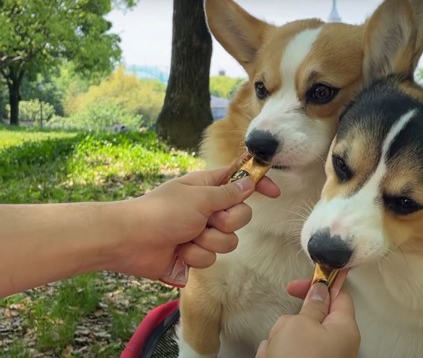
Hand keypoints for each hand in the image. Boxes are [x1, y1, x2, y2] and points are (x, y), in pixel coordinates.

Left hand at [109, 166, 279, 278]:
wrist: (129, 241)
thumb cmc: (160, 212)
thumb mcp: (199, 197)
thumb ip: (229, 193)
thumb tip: (249, 182)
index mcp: (207, 188)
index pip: (240, 181)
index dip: (258, 184)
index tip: (274, 193)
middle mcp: (207, 209)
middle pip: (241, 217)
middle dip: (228, 222)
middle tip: (209, 220)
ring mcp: (201, 232)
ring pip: (228, 241)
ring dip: (208, 241)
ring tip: (187, 238)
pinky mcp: (195, 254)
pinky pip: (211, 258)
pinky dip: (195, 256)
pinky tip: (179, 252)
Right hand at [256, 270, 359, 357]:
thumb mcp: (301, 324)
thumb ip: (310, 304)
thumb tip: (319, 291)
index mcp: (344, 329)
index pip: (339, 296)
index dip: (320, 284)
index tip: (301, 282)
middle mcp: (337, 346)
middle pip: (311, 319)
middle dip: (290, 321)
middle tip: (285, 329)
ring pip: (293, 338)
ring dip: (279, 341)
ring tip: (276, 352)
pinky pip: (284, 353)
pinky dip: (274, 355)